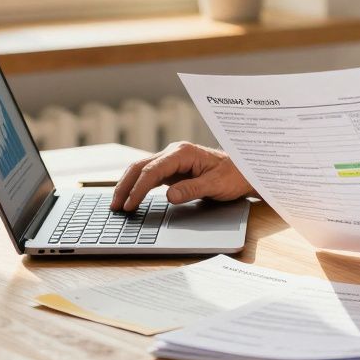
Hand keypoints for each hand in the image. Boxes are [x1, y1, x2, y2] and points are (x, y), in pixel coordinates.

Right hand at [109, 142, 253, 210]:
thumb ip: (192, 190)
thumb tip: (169, 196)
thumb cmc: (233, 176)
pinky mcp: (172, 169)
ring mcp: (172, 160)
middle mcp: (174, 152)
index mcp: (183, 152)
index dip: (138, 188)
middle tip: (115, 206)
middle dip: (125, 186)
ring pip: (141, 169)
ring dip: (128, 185)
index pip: (152, 170)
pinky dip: (137, 186)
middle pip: (140, 167)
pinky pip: (149, 175)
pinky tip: (130, 197)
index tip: (130, 205)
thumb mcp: (215, 185)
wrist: (244, 171)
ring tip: (117, 204)